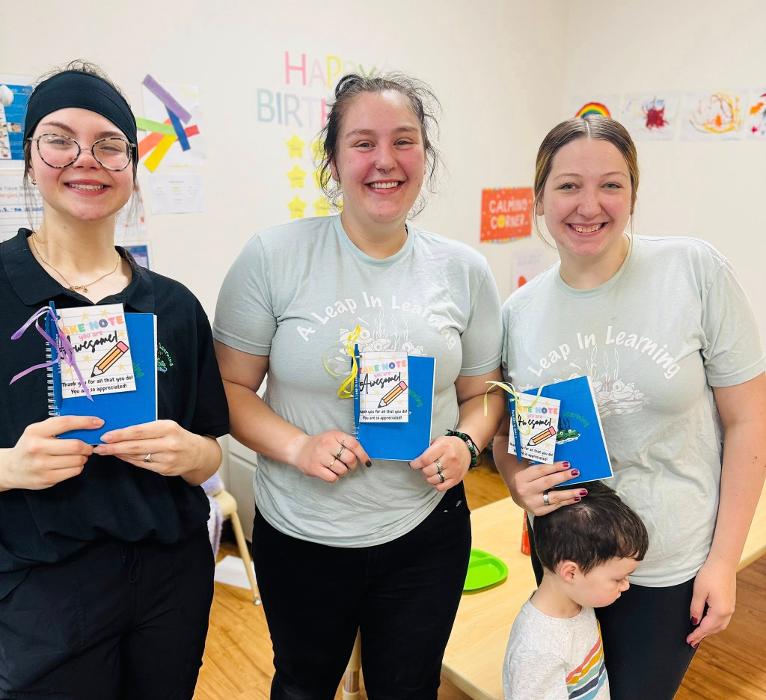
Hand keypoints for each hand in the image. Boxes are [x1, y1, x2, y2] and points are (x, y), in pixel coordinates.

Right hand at [1, 416, 99, 489]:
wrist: (12, 468)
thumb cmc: (31, 446)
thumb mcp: (38, 431)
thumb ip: (58, 426)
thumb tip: (88, 423)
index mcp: (36, 431)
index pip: (65, 423)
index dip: (85, 422)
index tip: (98, 422)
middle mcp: (37, 447)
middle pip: (75, 445)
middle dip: (87, 446)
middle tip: (88, 446)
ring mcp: (41, 465)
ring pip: (77, 460)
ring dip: (83, 457)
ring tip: (79, 456)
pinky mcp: (46, 478)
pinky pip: (74, 471)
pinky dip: (78, 467)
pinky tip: (71, 464)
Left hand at [94, 419, 210, 477]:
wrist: (198, 454)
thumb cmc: (178, 436)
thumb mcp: (167, 426)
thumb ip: (147, 428)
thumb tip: (121, 431)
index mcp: (168, 428)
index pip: (139, 431)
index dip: (121, 434)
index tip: (106, 436)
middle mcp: (169, 443)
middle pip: (136, 446)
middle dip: (115, 447)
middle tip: (99, 447)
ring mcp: (167, 458)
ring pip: (137, 456)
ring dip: (120, 454)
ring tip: (106, 451)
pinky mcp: (165, 470)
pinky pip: (142, 465)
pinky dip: (129, 460)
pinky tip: (121, 456)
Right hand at [288, 431, 370, 482]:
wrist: (299, 449)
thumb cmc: (321, 444)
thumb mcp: (333, 437)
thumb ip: (347, 444)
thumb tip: (364, 457)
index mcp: (335, 435)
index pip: (354, 444)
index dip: (363, 454)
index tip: (367, 462)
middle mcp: (327, 444)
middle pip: (350, 459)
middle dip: (352, 465)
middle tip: (348, 465)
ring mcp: (320, 456)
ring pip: (342, 470)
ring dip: (343, 472)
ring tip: (336, 468)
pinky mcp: (314, 468)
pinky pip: (332, 478)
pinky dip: (335, 477)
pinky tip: (330, 473)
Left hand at [410, 435, 470, 491]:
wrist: (466, 448)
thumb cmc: (450, 444)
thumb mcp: (439, 441)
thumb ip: (427, 449)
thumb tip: (415, 458)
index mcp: (444, 447)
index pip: (425, 459)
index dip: (416, 463)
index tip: (414, 464)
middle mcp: (450, 459)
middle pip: (428, 471)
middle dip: (423, 469)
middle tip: (425, 467)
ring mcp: (454, 470)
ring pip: (434, 480)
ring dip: (429, 477)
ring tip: (432, 472)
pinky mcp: (457, 478)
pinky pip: (441, 487)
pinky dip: (436, 484)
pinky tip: (437, 478)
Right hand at [510, 461, 585, 514]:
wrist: (515, 491)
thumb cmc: (526, 476)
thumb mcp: (529, 468)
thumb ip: (543, 465)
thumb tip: (564, 463)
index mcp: (522, 477)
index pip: (541, 470)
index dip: (555, 466)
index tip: (567, 463)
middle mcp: (525, 491)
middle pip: (547, 483)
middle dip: (563, 477)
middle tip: (576, 472)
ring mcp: (531, 503)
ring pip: (553, 497)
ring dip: (569, 493)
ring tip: (582, 490)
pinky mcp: (537, 511)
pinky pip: (555, 506)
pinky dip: (566, 502)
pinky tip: (576, 498)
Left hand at [687, 558, 736, 647]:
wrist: (723, 563)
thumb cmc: (709, 574)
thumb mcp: (698, 591)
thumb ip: (695, 608)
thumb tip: (694, 621)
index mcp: (719, 611)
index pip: (705, 628)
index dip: (696, 635)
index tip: (688, 641)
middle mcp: (727, 612)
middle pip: (714, 629)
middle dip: (703, 635)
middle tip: (691, 641)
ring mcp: (730, 607)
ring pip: (719, 625)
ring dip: (709, 630)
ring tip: (698, 634)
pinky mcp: (730, 602)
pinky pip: (722, 618)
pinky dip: (714, 624)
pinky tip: (707, 622)